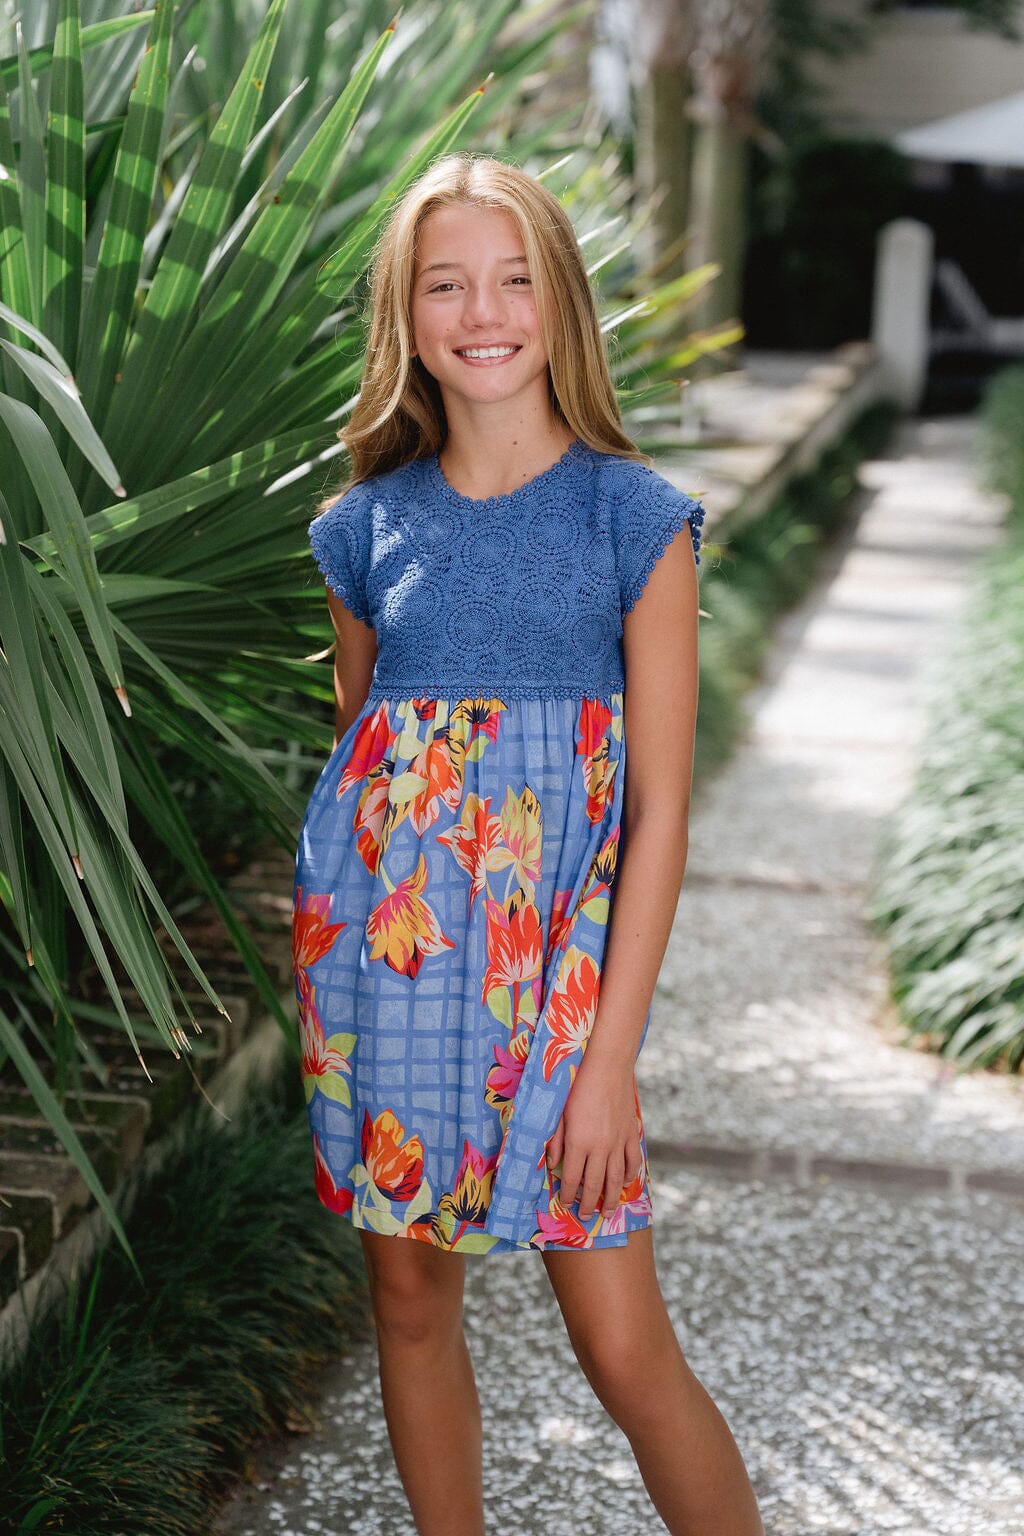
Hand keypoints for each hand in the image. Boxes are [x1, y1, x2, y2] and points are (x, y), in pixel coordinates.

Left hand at [544, 1049, 642, 1220]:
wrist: (606, 1065)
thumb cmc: (576, 1085)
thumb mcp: (558, 1112)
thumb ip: (554, 1140)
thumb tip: (552, 1165)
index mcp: (579, 1142)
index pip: (572, 1178)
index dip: (568, 1194)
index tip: (565, 1204)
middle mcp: (600, 1147)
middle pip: (595, 1184)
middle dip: (589, 1203)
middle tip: (585, 1216)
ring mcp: (618, 1141)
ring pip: (616, 1178)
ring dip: (612, 1198)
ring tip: (608, 1212)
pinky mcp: (631, 1133)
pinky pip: (632, 1160)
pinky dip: (629, 1175)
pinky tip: (625, 1183)